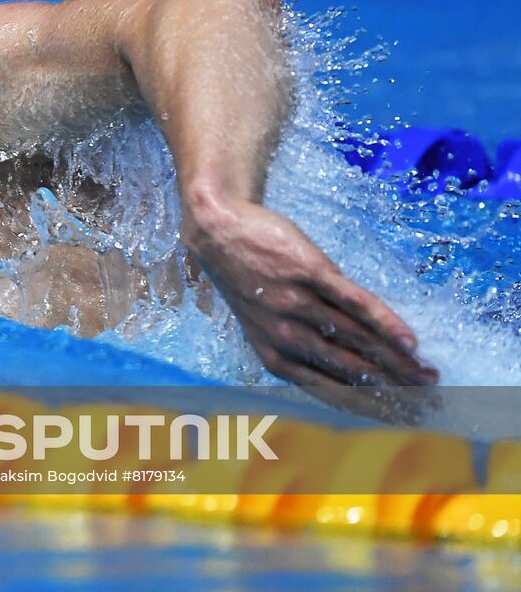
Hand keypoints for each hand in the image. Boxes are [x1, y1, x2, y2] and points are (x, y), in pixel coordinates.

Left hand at [182, 188, 437, 412]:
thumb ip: (299, 349)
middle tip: (427, 401)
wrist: (218, 230)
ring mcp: (297, 302)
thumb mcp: (263, 325)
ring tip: (427, 374)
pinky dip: (383, 322)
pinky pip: (353, 302)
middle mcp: (285, 334)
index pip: (329, 388)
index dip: (368, 404)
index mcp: (274, 356)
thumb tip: (349, 373)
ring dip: (396, 360)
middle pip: (349, 368)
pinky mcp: (308, 271)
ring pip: (356, 338)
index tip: (400, 416)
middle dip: (391, 388)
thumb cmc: (246, 281)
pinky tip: (407, 339)